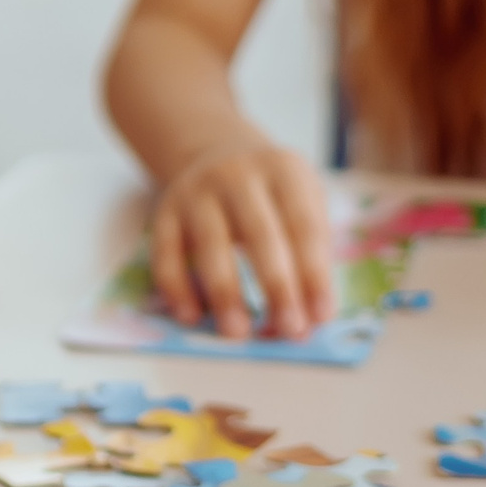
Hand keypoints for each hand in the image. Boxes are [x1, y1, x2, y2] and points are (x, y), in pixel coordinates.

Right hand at [150, 137, 335, 339]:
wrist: (219, 154)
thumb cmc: (273, 194)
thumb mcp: (305, 200)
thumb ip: (312, 251)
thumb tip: (312, 315)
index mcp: (283, 170)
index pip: (304, 226)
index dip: (315, 274)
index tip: (321, 316)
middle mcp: (237, 175)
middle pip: (260, 234)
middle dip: (277, 287)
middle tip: (289, 329)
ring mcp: (196, 192)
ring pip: (210, 245)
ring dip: (225, 293)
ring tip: (237, 332)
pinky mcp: (164, 212)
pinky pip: (166, 254)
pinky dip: (176, 288)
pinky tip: (191, 317)